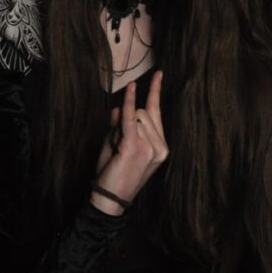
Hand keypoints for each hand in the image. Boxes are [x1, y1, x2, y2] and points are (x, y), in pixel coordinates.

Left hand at [91, 71, 168, 215]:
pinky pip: (131, 118)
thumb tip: (120, 107)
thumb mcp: (119, 146)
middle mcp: (160, 147)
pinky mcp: (135, 147)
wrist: (109, 199)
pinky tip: (132, 87)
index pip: (157, 113)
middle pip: (144, 112)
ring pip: (135, 116)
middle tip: (118, 145)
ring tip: (117, 150)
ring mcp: (150, 147)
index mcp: (161, 148)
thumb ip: (122, 126)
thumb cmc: (114, 174)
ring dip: (119, 127)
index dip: (156, 91)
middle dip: (127, 120)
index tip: (159, 73)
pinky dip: (130, 102)